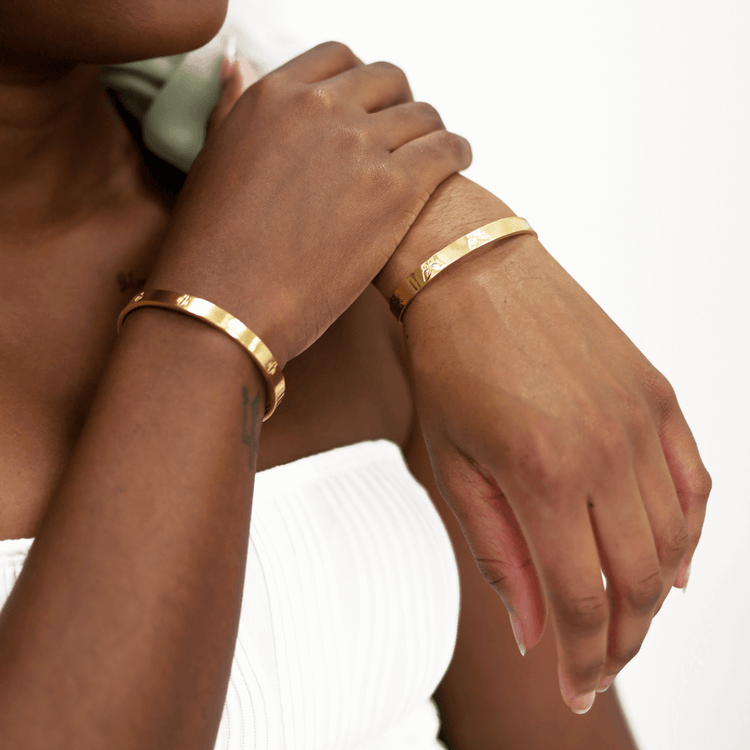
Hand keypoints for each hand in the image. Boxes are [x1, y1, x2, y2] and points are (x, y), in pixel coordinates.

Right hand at [144, 41, 471, 372]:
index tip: (371, 106)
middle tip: (404, 136)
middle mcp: (320, 109)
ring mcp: (359, 146)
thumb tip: (237, 65)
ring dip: (430, 132)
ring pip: (422, 114)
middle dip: (399, 104)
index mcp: (275, 97)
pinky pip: (446, 149)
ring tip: (433, 155)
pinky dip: (456, 152)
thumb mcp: (213, 158)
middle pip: (387, 81)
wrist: (226, 302)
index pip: (338, 59)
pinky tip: (455, 163)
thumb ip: (233, 107)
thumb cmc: (212, 244)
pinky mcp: (393, 190)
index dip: (361, 82)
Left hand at [394, 175, 711, 712]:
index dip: (582, 659)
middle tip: (597, 663)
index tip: (572, 688)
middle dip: (620, 641)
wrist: (474, 273)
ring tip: (624, 622)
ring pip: (673, 542)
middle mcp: (607, 449)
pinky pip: (695, 483)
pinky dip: (690, 535)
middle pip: (636, 583)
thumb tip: (537, 631)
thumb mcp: (455, 465)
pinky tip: (671, 564)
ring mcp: (641, 418)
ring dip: (652, 598)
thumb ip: (501, 553)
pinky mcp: (657, 393)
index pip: (580, 600)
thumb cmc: (449, 363)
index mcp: (543, 473)